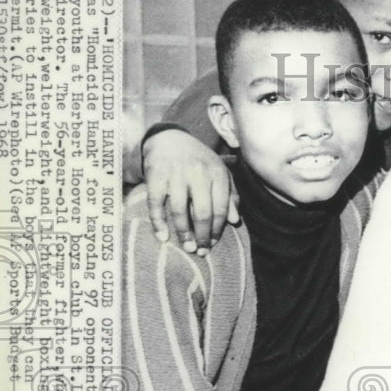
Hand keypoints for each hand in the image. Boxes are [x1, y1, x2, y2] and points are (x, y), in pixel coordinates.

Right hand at [142, 128, 238, 253]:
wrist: (169, 139)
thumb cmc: (199, 161)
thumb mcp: (219, 173)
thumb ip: (230, 195)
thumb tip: (234, 221)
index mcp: (217, 173)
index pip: (220, 208)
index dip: (217, 229)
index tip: (213, 243)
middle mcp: (197, 173)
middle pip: (202, 212)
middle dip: (202, 235)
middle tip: (200, 251)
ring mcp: (175, 175)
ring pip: (180, 210)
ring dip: (183, 232)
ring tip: (186, 247)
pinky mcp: (155, 176)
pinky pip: (156, 204)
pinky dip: (158, 222)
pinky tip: (163, 237)